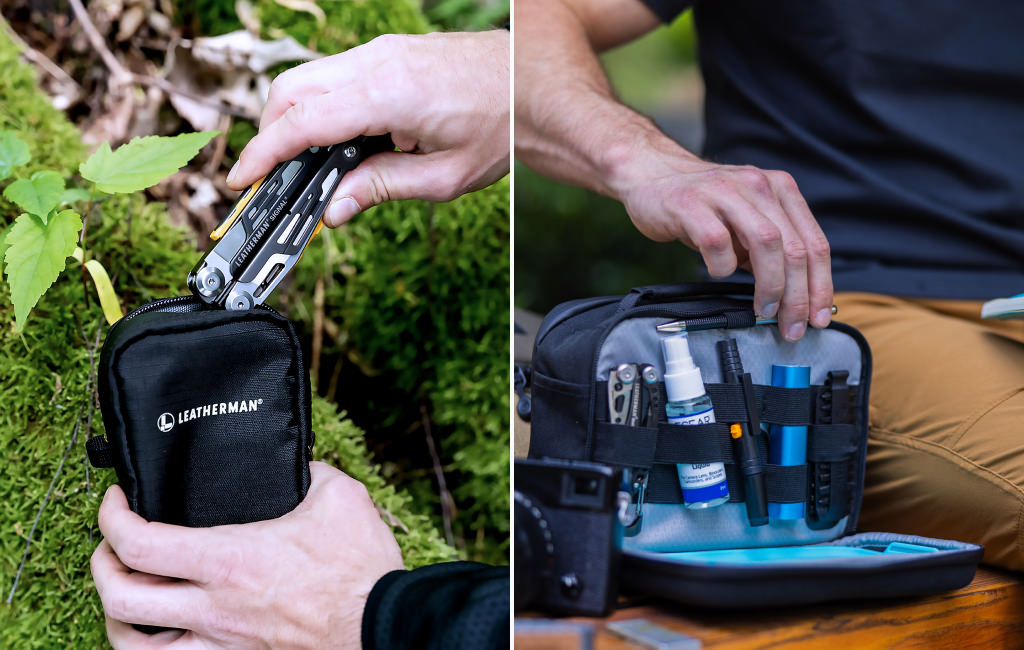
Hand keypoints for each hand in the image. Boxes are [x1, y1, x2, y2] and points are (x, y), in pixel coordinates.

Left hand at [90, 462, 402, 648]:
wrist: (384, 624)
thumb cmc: (361, 567)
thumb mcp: (339, 495)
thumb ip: (306, 471)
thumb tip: (293, 462)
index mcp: (229, 558)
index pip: (138, 542)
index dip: (112, 516)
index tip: (118, 500)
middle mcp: (214, 607)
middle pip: (119, 598)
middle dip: (101, 566)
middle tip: (112, 544)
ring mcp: (223, 643)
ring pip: (135, 648)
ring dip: (118, 619)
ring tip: (128, 595)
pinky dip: (158, 648)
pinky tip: (168, 633)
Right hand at [227, 30, 509, 226]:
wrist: (537, 85)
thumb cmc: (501, 128)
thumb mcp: (442, 176)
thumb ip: (380, 189)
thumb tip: (334, 209)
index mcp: (386, 95)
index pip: (302, 123)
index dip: (265, 154)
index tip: (242, 178)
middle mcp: (377, 62)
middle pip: (291, 91)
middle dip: (270, 134)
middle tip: (274, 177)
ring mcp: (383, 50)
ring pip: (310, 78)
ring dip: (297, 118)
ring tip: (312, 164)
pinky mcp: (391, 50)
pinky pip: (338, 74)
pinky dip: (324, 105)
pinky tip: (344, 139)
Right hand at [610, 140, 832, 340]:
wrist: (651, 174)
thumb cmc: (701, 205)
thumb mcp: (746, 219)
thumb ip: (770, 249)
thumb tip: (794, 296)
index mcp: (779, 189)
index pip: (813, 242)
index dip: (820, 285)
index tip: (818, 317)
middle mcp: (757, 186)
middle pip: (794, 247)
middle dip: (798, 295)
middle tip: (792, 326)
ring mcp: (724, 193)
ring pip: (766, 243)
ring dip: (770, 286)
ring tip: (764, 309)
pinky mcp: (691, 205)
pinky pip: (718, 244)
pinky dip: (723, 267)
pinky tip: (718, 272)